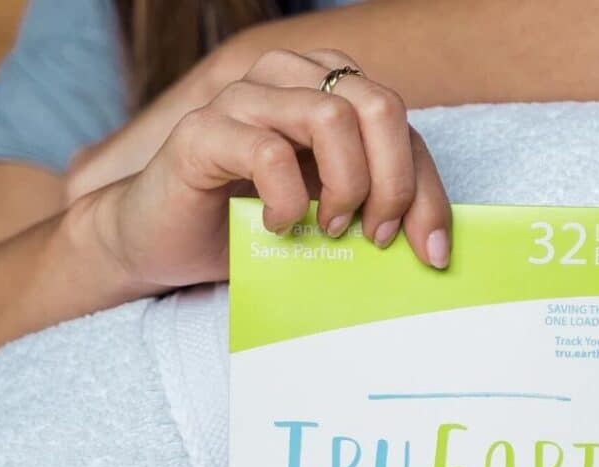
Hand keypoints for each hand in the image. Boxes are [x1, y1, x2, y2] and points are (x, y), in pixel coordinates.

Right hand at [88, 47, 451, 289]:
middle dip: (393, 184)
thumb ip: (374, 210)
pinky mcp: (203, 131)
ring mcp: (245, 100)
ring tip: (328, 228)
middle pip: (379, 107)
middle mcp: (290, 81)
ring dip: (345, 186)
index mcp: (329, 93)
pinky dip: (286, 201)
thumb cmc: (252, 229)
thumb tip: (435, 246)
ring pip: (330, 117)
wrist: (163, 242)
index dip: (426, 192)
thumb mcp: (329, 219)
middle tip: (375, 236)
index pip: (403, 129)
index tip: (432, 253)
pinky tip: (278, 226)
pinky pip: (268, 152)